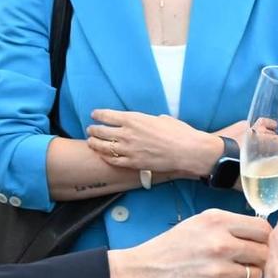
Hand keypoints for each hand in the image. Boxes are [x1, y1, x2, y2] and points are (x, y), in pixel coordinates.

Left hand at [87, 108, 222, 178]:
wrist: (187, 151)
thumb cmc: (178, 132)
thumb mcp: (161, 118)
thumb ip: (147, 120)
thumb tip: (144, 122)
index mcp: (134, 119)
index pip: (107, 115)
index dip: (98, 115)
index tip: (94, 114)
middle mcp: (127, 134)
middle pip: (101, 131)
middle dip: (93, 129)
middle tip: (90, 129)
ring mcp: (128, 150)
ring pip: (103, 147)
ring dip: (95, 144)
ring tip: (91, 142)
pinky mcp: (133, 163)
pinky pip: (113, 161)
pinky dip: (105, 158)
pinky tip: (102, 156)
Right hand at [107, 210, 269, 277]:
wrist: (140, 277)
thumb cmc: (168, 251)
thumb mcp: (197, 224)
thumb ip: (228, 226)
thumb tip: (257, 234)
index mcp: (217, 222)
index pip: (263, 229)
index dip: (264, 240)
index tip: (257, 246)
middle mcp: (220, 244)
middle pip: (264, 253)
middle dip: (257, 261)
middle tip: (244, 264)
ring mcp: (218, 271)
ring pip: (256, 277)